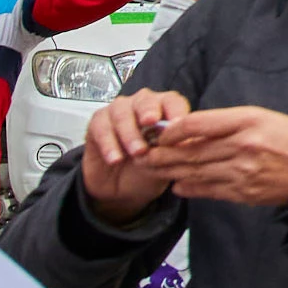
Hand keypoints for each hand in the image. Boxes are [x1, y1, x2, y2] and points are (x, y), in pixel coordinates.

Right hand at [80, 89, 193, 221]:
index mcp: (164, 108)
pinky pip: (101, 128)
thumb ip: (177, 149)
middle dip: (149, 111)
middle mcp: (141, 104)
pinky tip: (115, 159)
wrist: (121, 187)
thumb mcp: (168, 161)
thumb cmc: (150, 167)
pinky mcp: (97, 124)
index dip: (176, 110)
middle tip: (151, 123)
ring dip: (130, 133)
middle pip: (145, 100)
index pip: (173, 101)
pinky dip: (109, 144)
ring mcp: (117, 111)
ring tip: (138, 152)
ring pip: (122, 114)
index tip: (179, 124)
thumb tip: (190, 142)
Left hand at [144, 107, 287, 207]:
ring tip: (152, 168)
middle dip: (161, 153)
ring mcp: (243, 172)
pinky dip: (190, 187)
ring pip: (195, 171)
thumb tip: (191, 131)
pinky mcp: (245, 193)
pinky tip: (178, 185)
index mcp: (249, 121)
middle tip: (142, 153)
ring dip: (170, 171)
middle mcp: (243, 146)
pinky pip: (209, 190)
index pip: (197, 124)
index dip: (172, 130)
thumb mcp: (265, 117)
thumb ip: (228, 123)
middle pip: (190, 150)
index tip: (158, 132)